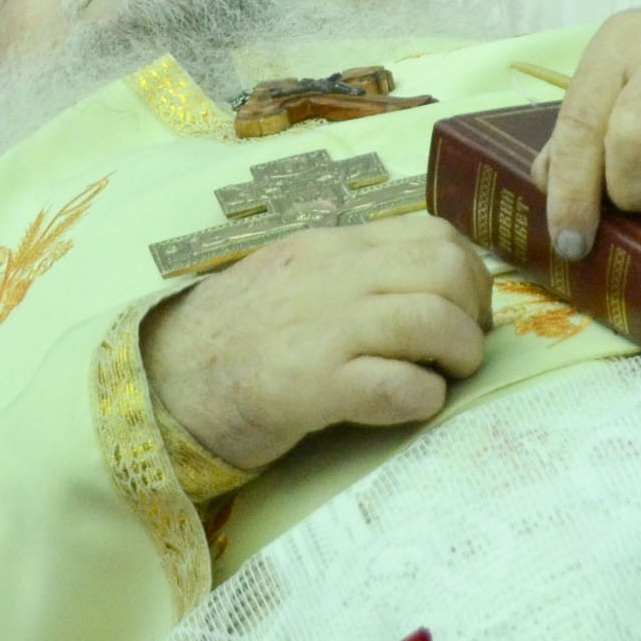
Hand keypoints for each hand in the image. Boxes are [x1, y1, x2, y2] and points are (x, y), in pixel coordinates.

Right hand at [139, 216, 492, 472]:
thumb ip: (360, 269)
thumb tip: (437, 284)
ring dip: (458, 355)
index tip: (467, 311)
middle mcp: (335, 275)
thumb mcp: (300, 274)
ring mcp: (324, 328)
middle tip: (462, 351)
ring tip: (445, 377)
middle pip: (446, 272)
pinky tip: (413, 405)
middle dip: (473, 315)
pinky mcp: (311, 386)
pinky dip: (422, 398)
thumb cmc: (242, 333)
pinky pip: (395, 386)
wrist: (167, 379)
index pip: (435, 234)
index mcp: (336, 244)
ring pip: (432, 320)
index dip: (471, 275)